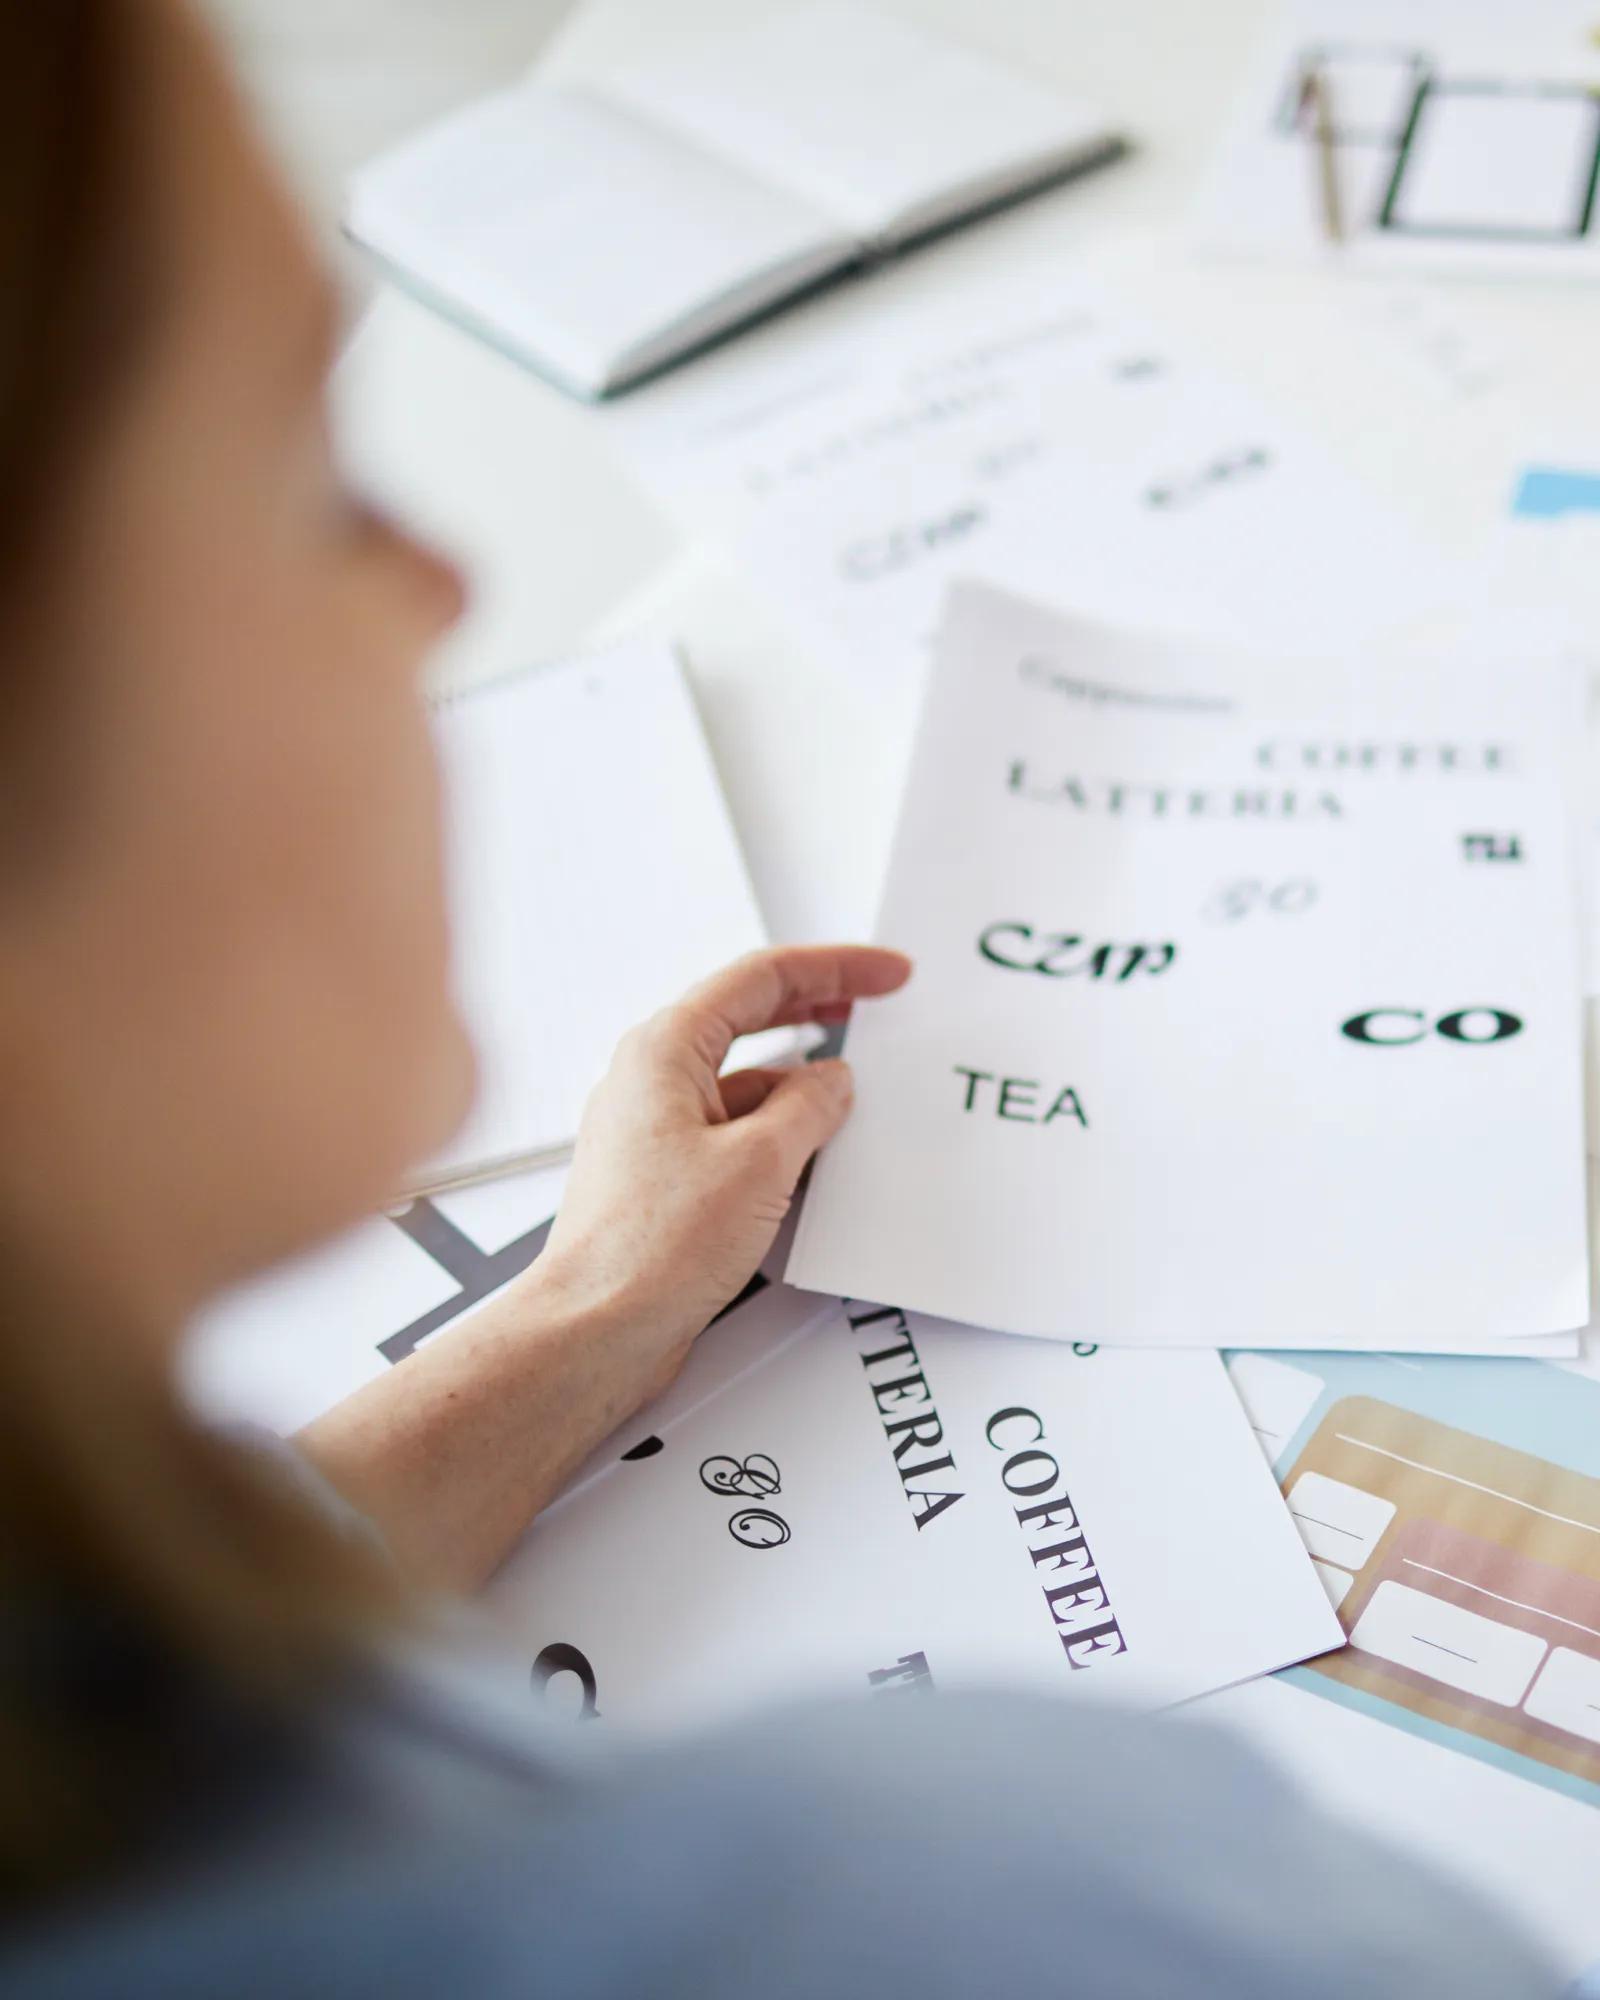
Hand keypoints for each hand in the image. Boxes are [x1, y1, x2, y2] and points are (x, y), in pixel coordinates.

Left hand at [530, 944, 910, 1394]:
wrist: (595, 1330)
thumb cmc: (649, 1248)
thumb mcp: (760, 1162)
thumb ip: (808, 1108)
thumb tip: (833, 1081)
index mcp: (665, 1049)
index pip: (761, 979)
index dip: (835, 967)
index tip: (889, 973)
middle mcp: (652, 1081)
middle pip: (749, 1021)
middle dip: (818, 1010)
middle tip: (877, 1005)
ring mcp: (657, 1132)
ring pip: (745, 1087)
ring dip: (801, 1088)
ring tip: (858, 1098)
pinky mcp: (667, 1180)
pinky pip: (735, 1138)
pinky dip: (781, 1139)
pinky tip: (818, 1162)